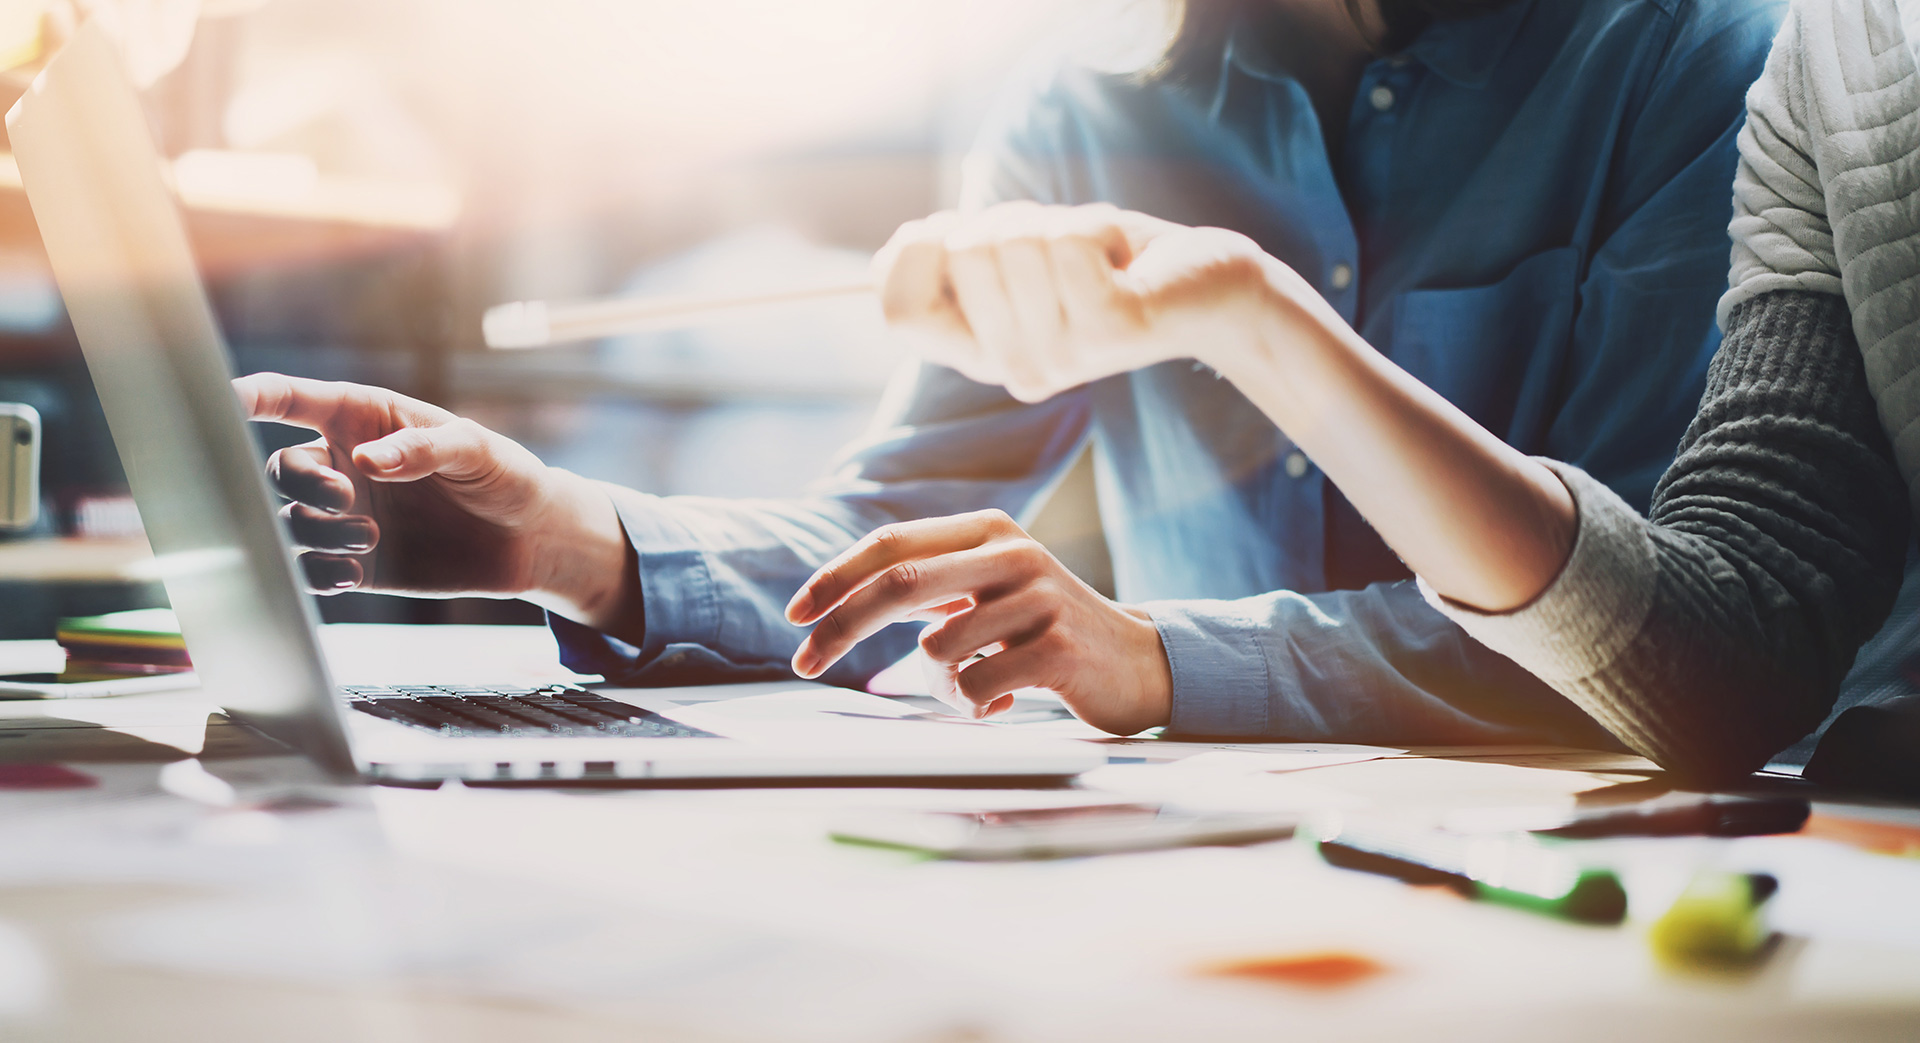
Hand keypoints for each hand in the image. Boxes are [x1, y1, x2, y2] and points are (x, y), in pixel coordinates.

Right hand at [232, 373, 633, 625]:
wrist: (529, 538)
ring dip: (317, 530)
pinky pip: (310, 570)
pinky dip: (317, 574)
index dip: (250, 396)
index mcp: (364, 419)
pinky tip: (349, 574)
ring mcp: (346, 515)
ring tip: (369, 538)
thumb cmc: (503, 475)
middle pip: (279, 469)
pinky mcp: (356, 563)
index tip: (222, 400)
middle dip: (301, 482)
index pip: (291, 399)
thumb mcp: (475, 449)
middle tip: (345, 497)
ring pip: (290, 521)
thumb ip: (423, 448)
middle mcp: (343, 463)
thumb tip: (367, 462)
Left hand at [784, 510, 1171, 734]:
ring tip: (975, 687)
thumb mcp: (987, 588)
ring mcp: (1039, 598)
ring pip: (937, 649)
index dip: (835, 577)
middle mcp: (1013, 553)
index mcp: (987, 530)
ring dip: (937, 685)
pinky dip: (976, 704)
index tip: (795, 614)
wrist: (1137, 662)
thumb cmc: (1042, 630)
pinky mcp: (1058, 649)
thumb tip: (835, 601)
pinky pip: (977, 685)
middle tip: (804, 663)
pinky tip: (1008, 699)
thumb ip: (927, 582)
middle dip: (840, 627)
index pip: (891, 544)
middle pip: (898, 584)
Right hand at [874, 201, 1297, 402]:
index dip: (915, 251)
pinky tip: (1123, 260)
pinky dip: (1097, 225)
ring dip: (1059, 222)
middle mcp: (1014, 368)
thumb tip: (901, 245)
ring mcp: (1060, 355)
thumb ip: (958, 256)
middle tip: (1061, 248)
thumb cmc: (1111, 263)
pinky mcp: (1108, 330)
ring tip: (1098, 256)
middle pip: (961, 254)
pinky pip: (1068, 243)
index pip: (899, 310)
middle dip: (1011, 219)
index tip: (959, 230)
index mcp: (982, 354)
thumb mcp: (1021, 257)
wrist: (1208, 287)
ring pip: (1015, 240)